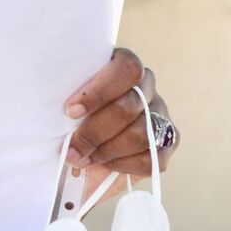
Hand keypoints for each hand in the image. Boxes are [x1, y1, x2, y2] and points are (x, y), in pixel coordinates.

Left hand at [64, 47, 178, 180]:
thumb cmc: (68, 115)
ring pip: (142, 134)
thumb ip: (68, 107)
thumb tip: (62, 126)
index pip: (127, 69)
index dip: (99, 92)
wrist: (83, 145)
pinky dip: (124, 165)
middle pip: (130, 106)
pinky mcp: (169, 141)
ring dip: (107, 151)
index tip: (70, 111)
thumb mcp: (63, 104)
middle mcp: (146, 86)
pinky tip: (104, 165)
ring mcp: (161, 113)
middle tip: (71, 150)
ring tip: (82, 159)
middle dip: (95, 132)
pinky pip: (153, 158)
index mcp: (122, 65)